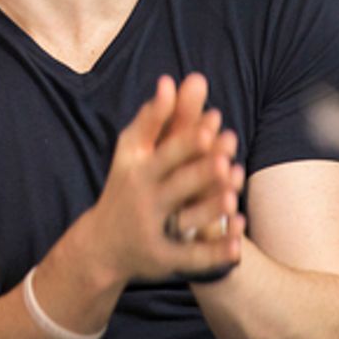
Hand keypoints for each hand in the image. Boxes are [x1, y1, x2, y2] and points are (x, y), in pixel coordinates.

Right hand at [87, 74, 243, 282]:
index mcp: (137, 170)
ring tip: (234, 197)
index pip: (163, 153)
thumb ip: (154, 117)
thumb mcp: (132, 152)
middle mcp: (143, 199)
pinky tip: (238, 244)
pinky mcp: (162, 259)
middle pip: (175, 186)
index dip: (186, 141)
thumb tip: (170, 79)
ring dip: (210, 211)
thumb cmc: (126, 185)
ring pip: (185, 221)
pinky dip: (214, 253)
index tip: (211, 124)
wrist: (100, 244)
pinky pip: (192, 258)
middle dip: (199, 174)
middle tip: (225, 160)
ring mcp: (152, 230)